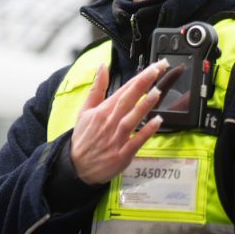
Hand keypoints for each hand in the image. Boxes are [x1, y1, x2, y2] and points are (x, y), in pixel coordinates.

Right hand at [70, 60, 168, 185]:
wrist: (76, 167)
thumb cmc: (83, 138)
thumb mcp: (85, 111)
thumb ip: (96, 88)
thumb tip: (102, 66)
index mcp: (102, 111)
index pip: (123, 89)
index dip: (140, 77)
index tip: (154, 67)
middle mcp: (109, 122)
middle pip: (128, 99)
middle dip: (144, 83)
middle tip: (158, 69)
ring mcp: (116, 139)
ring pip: (132, 118)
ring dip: (144, 105)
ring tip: (157, 92)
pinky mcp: (122, 154)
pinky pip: (136, 141)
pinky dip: (146, 131)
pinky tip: (157, 122)